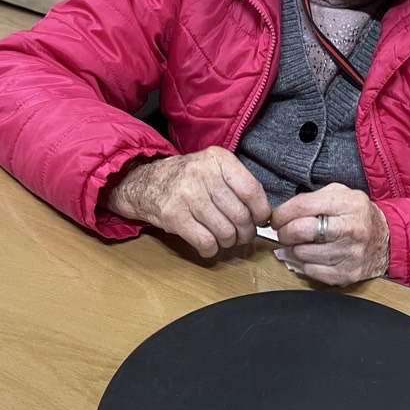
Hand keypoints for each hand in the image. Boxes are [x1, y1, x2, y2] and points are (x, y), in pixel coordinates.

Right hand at [105, 148, 270, 257]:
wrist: (146, 183)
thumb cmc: (187, 179)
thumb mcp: (213, 167)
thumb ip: (238, 183)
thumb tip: (263, 214)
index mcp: (218, 160)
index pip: (252, 190)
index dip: (260, 212)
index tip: (259, 220)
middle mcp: (203, 174)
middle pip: (240, 215)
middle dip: (245, 232)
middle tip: (242, 235)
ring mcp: (187, 195)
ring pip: (225, 232)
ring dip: (228, 242)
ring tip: (225, 239)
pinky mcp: (174, 216)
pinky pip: (205, 242)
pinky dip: (211, 250)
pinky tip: (209, 246)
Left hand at [269, 183, 389, 286]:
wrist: (386, 240)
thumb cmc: (358, 216)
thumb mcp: (342, 195)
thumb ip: (314, 198)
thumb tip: (284, 211)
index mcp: (349, 204)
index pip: (303, 206)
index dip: (282, 213)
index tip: (277, 218)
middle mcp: (352, 229)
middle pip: (301, 230)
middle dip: (285, 232)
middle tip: (284, 232)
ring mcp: (351, 254)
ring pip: (303, 253)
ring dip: (295, 249)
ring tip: (302, 243)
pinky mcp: (348, 273)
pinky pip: (312, 271)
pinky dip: (306, 263)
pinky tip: (313, 256)